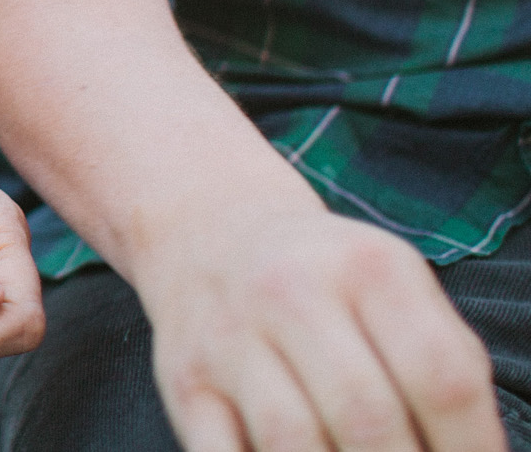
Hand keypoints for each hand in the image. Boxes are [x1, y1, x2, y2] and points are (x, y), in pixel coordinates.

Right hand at [130, 201, 502, 451]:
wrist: (208, 229)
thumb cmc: (324, 277)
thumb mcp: (395, 284)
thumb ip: (444, 357)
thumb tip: (473, 451)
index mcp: (368, 267)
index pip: (442, 376)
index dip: (471, 446)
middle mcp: (291, 292)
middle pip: (367, 417)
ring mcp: (229, 337)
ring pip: (292, 441)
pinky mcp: (184, 379)